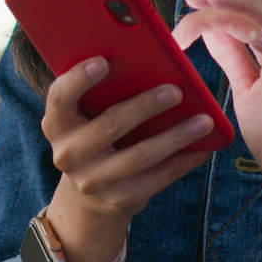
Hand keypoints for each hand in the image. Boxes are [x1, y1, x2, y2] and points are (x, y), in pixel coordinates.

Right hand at [40, 55, 216, 261]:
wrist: (88, 194)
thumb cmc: (94, 135)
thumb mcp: (86, 116)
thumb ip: (102, 93)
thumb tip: (151, 63)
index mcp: (57, 123)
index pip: (60, 97)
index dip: (79, 78)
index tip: (104, 61)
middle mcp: (68, 153)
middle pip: (110, 124)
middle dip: (146, 106)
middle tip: (176, 91)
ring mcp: (93, 181)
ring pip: (140, 156)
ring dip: (176, 136)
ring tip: (204, 121)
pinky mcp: (118, 200)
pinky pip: (157, 179)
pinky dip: (183, 162)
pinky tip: (203, 148)